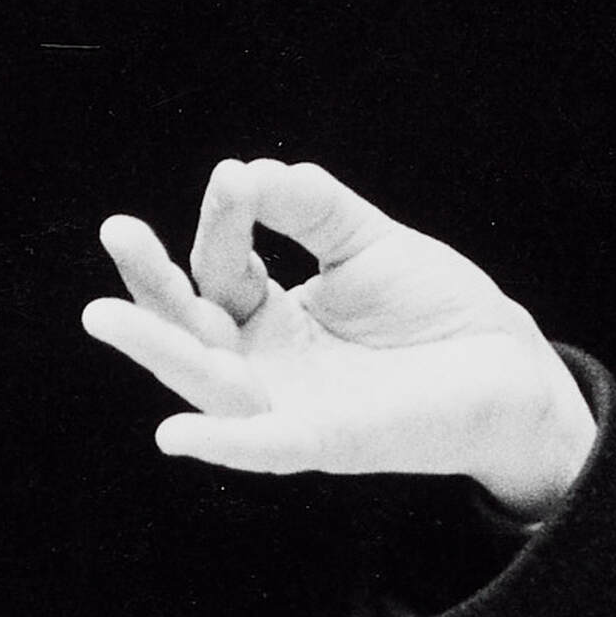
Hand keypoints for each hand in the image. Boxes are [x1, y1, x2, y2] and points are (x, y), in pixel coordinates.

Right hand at [80, 158, 600, 521]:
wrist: (510, 366)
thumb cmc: (436, 310)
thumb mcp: (364, 242)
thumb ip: (309, 206)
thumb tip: (248, 170)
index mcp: (269, 320)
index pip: (219, 269)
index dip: (222, 222)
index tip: (236, 179)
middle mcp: (267, 368)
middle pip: (188, 330)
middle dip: (150, 285)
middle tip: (116, 230)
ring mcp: (293, 408)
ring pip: (209, 383)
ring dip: (158, 350)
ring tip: (105, 317)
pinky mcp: (331, 442)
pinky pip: (264, 447)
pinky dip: (222, 443)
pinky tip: (176, 436)